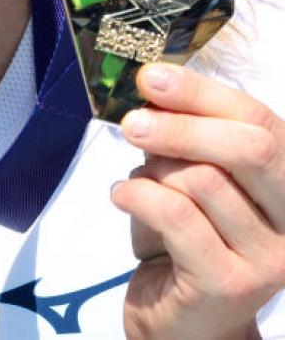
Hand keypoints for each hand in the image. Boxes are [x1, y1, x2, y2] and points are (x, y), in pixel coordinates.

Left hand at [110, 63, 284, 339]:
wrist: (183, 323)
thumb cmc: (187, 239)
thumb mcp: (192, 177)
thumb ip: (187, 136)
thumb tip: (154, 84)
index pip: (259, 121)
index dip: (203, 93)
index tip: (152, 76)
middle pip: (248, 148)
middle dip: (182, 125)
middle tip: (132, 122)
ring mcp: (268, 258)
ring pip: (203, 180)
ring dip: (154, 171)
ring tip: (138, 182)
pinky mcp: (229, 284)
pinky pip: (176, 215)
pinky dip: (137, 196)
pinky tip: (122, 196)